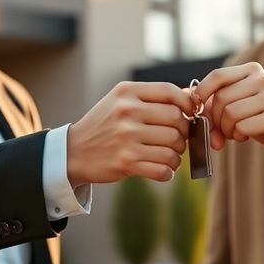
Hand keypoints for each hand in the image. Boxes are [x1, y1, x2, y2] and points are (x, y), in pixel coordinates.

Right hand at [66, 82, 191, 185]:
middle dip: (184, 133)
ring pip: (173, 147)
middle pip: (177, 120)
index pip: (170, 91)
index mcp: (127, 92)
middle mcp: (127, 112)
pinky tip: (163, 169)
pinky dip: (168, 172)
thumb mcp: (121, 102)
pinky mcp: (126, 162)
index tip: (190, 114)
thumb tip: (190, 96)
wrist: (73, 151)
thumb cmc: (104, 125)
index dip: (187, 104)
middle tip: (178, 140)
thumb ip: (154, 98)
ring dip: (177, 155)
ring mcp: (126, 138)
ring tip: (170, 156)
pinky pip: (163, 168)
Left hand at [195, 63, 263, 176]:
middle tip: (221, 130)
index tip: (197, 108)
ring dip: (227, 129)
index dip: (201, 92)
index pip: (218, 76)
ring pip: (230, 113)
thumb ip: (215, 103)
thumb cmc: (259, 119)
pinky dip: (239, 135)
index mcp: (253, 70)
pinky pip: (243, 126)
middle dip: (216, 119)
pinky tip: (246, 136)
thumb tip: (191, 106)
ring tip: (236, 132)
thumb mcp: (237, 105)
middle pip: (221, 98)